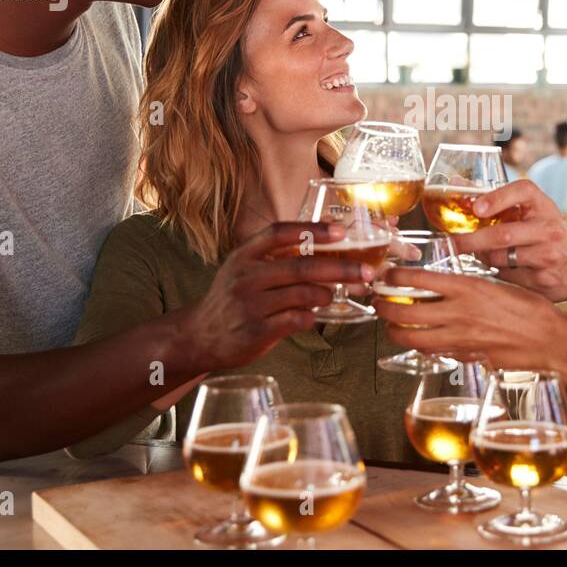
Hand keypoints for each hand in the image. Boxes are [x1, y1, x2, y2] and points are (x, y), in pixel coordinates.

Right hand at [182, 222, 373, 370]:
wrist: (200, 336)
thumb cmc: (233, 298)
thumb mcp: (246, 268)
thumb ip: (279, 254)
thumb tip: (326, 233)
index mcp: (245, 255)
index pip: (280, 233)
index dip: (312, 230)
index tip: (341, 231)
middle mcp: (246, 276)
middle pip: (301, 267)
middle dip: (340, 268)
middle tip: (366, 271)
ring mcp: (249, 305)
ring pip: (302, 294)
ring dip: (326, 294)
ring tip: (333, 294)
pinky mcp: (255, 331)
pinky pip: (295, 320)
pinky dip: (312, 316)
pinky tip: (314, 315)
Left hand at [372, 267, 566, 370]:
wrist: (549, 339)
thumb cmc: (529, 309)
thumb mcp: (495, 284)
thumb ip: (466, 286)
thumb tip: (442, 286)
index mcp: (466, 287)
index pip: (417, 279)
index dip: (394, 278)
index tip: (386, 276)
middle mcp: (458, 312)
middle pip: (404, 313)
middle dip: (384, 308)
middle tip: (378, 303)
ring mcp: (460, 338)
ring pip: (412, 338)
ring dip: (395, 332)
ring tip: (390, 326)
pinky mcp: (465, 356)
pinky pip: (434, 353)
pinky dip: (421, 348)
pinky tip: (419, 342)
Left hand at [451, 180, 566, 303]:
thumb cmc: (549, 236)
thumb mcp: (535, 213)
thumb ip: (503, 203)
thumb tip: (457, 188)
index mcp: (544, 206)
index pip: (523, 192)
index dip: (497, 197)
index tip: (477, 208)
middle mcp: (549, 229)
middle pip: (503, 234)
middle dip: (471, 240)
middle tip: (452, 243)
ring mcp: (547, 256)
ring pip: (500, 258)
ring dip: (484, 257)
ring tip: (482, 254)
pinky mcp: (542, 280)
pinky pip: (507, 276)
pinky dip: (497, 272)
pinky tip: (503, 268)